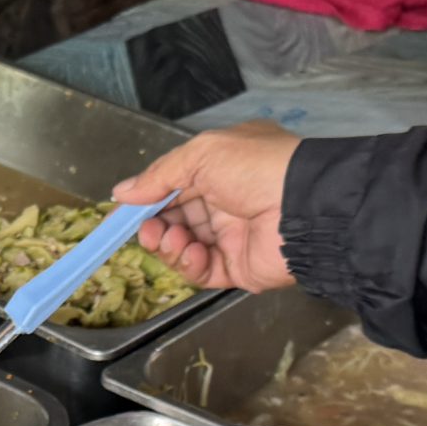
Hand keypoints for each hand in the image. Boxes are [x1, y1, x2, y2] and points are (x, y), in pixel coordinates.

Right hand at [114, 122, 301, 292]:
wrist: (304, 206)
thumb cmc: (256, 168)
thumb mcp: (201, 154)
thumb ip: (159, 175)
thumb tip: (121, 192)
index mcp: (223, 169)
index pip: (176, 186)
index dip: (148, 200)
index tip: (123, 212)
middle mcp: (228, 202)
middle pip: (176, 219)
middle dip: (154, 225)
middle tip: (146, 229)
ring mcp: (233, 237)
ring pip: (184, 247)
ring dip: (168, 245)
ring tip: (169, 239)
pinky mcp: (238, 268)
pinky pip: (202, 271)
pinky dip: (189, 264)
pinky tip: (191, 251)